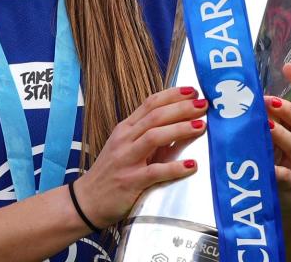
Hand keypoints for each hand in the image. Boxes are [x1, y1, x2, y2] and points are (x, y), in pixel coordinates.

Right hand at [72, 86, 206, 227]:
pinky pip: (155, 171)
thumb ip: (154, 137)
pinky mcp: (130, 181)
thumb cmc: (112, 173)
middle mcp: (124, 140)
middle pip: (155, 116)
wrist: (87, 200)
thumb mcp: (129, 149)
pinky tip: (192, 165)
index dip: (172, 95)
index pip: (150, 104)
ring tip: (201, 126)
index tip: (192, 91)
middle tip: (203, 105)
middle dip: (181, 108)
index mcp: (125, 129)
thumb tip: (185, 124)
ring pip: (154, 137)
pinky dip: (175, 167)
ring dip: (180, 129)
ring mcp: (126, 160)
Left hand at [267, 62, 290, 259]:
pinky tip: (269, 166)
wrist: (285, 204)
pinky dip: (276, 170)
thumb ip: (257, 116)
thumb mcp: (268, 137)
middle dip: (286, 108)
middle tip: (267, 101)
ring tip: (266, 126)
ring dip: (280, 133)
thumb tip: (232, 92)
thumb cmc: (273, 162)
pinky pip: (285, 175)